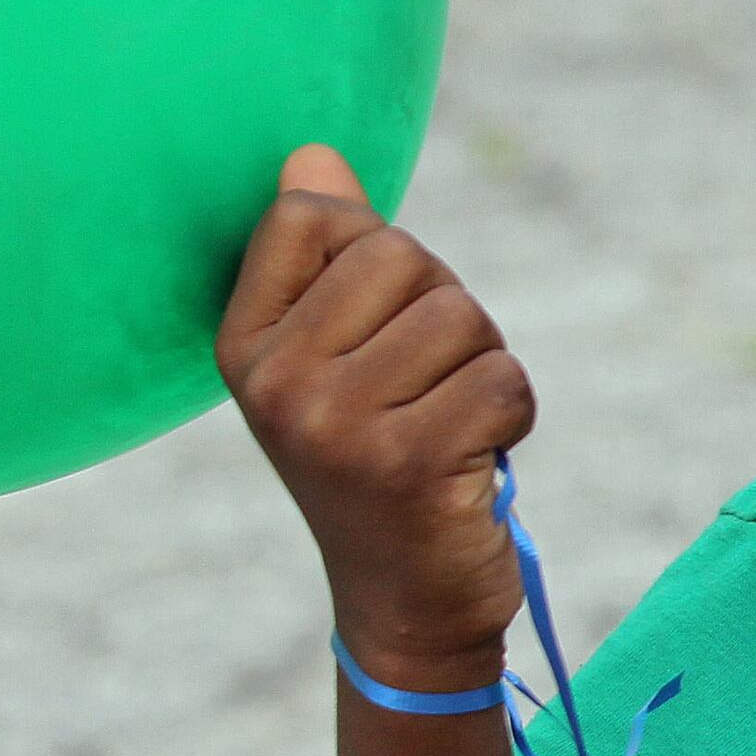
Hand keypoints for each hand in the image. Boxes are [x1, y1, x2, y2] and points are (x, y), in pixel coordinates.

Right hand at [217, 146, 536, 688]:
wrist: (405, 601)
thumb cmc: (382, 457)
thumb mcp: (339, 356)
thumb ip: (329, 255)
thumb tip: (313, 154)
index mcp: (242, 345)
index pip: (312, 216)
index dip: (379, 256)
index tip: (372, 333)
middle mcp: (272, 382)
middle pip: (402, 256)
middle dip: (443, 314)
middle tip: (421, 392)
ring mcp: (332, 424)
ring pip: (462, 316)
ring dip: (481, 367)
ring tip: (445, 428)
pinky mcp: (406, 462)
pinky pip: (503, 378)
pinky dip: (512, 413)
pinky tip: (472, 461)